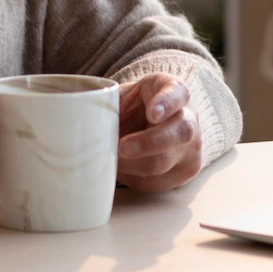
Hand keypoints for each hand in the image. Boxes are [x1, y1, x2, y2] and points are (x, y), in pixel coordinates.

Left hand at [116, 74, 201, 191]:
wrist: (153, 125)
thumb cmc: (134, 107)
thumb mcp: (123, 95)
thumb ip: (109, 101)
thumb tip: (80, 117)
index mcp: (175, 90)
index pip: (176, 93)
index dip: (165, 103)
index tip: (152, 113)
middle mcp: (190, 117)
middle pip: (179, 132)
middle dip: (148, 143)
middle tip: (122, 147)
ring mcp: (192, 146)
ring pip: (164, 162)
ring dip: (132, 165)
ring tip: (112, 160)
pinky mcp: (186, 171)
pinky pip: (158, 181)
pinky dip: (135, 178)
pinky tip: (124, 169)